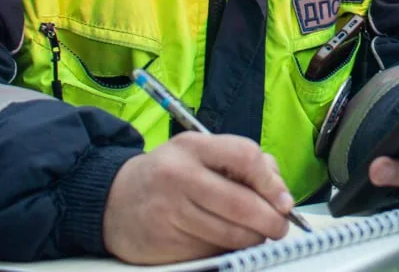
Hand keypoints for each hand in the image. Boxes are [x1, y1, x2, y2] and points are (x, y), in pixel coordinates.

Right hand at [102, 133, 295, 263]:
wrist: (114, 201)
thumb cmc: (168, 175)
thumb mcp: (199, 153)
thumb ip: (241, 162)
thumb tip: (279, 192)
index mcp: (192, 147)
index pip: (245, 156)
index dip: (271, 182)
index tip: (284, 200)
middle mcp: (179, 177)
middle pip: (242, 204)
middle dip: (271, 221)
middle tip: (280, 226)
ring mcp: (171, 213)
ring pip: (231, 235)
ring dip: (254, 240)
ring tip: (256, 235)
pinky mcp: (167, 244)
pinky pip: (212, 252)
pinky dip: (228, 251)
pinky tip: (224, 241)